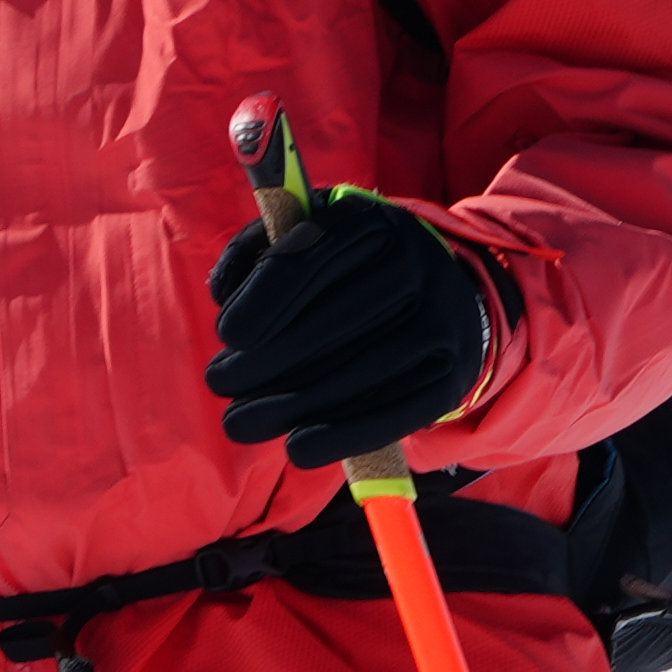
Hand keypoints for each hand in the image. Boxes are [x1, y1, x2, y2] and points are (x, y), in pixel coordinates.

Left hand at [207, 181, 494, 463]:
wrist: (445, 297)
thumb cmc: (349, 270)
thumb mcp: (310, 239)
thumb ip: (258, 253)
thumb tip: (223, 295)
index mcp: (371, 221)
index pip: (315, 254)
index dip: (268, 297)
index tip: (227, 334)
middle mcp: (416, 262)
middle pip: (336, 319)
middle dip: (267, 359)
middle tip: (219, 384)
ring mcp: (442, 319)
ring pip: (362, 369)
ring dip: (292, 404)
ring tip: (239, 422)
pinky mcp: (452, 372)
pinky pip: (397, 410)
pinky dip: (344, 435)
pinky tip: (297, 449)